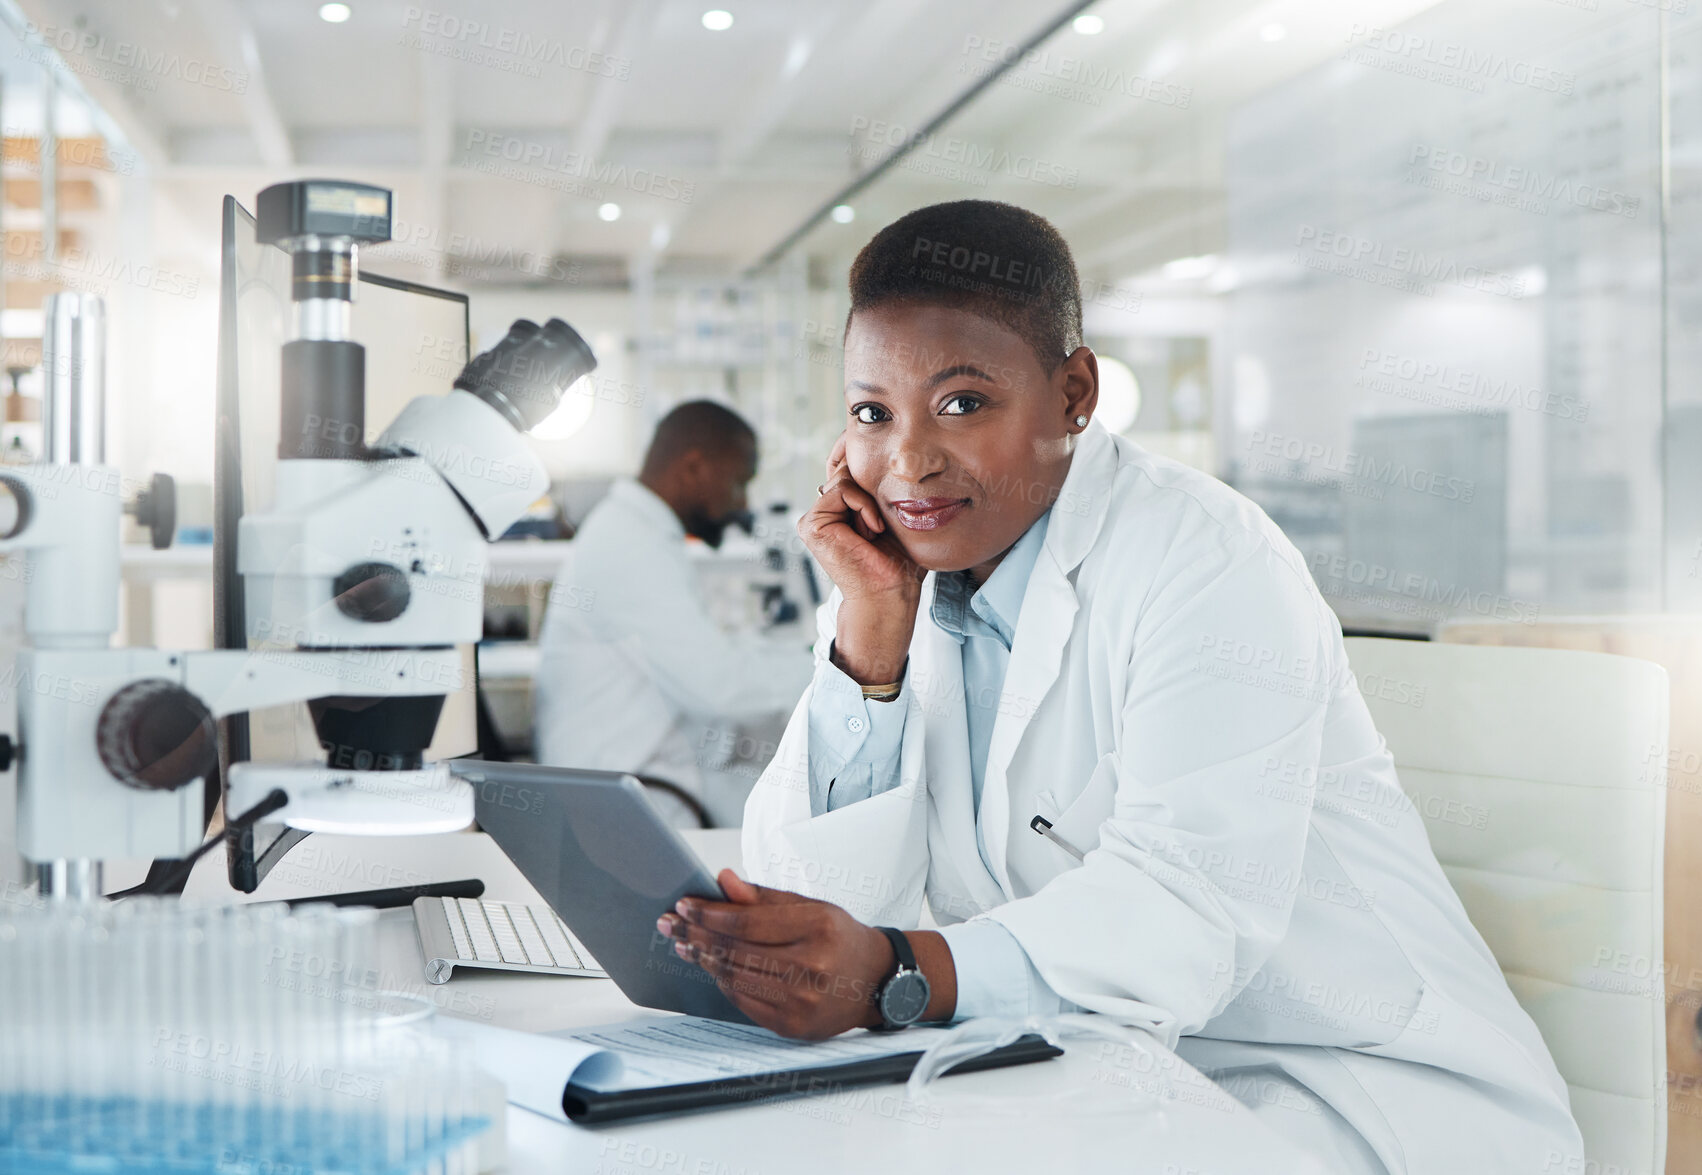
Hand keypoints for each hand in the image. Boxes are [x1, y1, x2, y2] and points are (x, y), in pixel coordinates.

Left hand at [657, 870, 893, 1039]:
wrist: (875, 981)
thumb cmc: (841, 938)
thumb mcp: (811, 906)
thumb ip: (764, 896)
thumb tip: (723, 881)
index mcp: (817, 927)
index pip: (746, 922)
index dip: (709, 914)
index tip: (685, 905)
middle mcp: (811, 966)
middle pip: (735, 950)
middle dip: (696, 934)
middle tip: (670, 923)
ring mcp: (802, 1000)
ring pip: (734, 976)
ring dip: (703, 959)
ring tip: (684, 943)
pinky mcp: (792, 1025)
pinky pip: (743, 1001)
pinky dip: (722, 981)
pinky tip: (710, 966)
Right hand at [800, 433, 923, 684]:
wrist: (891, 593)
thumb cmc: (900, 563)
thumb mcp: (895, 514)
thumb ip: (884, 488)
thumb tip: (890, 453)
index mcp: (841, 510)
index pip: (849, 468)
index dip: (865, 459)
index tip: (883, 462)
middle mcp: (825, 512)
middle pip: (847, 468)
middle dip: (872, 483)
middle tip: (884, 520)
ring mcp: (815, 518)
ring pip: (845, 477)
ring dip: (870, 501)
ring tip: (876, 531)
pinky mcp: (811, 524)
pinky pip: (841, 489)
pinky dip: (863, 506)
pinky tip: (872, 530)